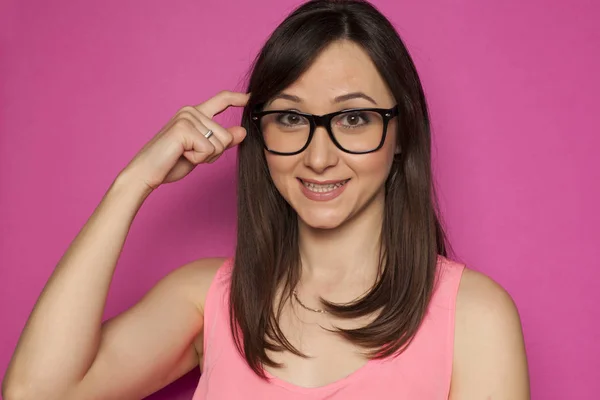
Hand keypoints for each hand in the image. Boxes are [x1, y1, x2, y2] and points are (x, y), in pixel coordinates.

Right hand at [120, 91, 248, 190]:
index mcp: (195, 114)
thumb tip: (242, 132)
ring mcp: (187, 118)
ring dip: (205, 157)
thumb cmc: (171, 162)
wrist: (146, 172)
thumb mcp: (202, 152)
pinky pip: (209, 150)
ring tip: (185, 155)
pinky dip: (198, 160)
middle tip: (192, 156)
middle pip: (226, 136)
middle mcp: (191, 111)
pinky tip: (182, 156)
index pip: (221, 100)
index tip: (251, 97)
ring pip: (220, 144)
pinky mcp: (184, 129)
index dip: (238, 98)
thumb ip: (221, 141)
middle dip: (214, 154)